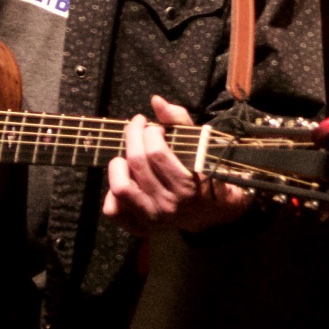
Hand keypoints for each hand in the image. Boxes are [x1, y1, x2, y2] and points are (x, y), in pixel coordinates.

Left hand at [103, 96, 251, 233]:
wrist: (216, 211)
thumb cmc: (208, 172)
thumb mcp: (201, 145)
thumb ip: (179, 121)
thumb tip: (155, 101)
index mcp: (187, 185)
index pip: (156, 153)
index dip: (150, 131)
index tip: (154, 126)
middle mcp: (168, 205)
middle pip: (136, 163)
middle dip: (133, 136)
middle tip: (136, 127)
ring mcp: (152, 219)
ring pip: (120, 187)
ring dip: (119, 164)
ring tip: (127, 155)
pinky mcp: (140, 228)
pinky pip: (113, 210)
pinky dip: (112, 192)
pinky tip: (127, 179)